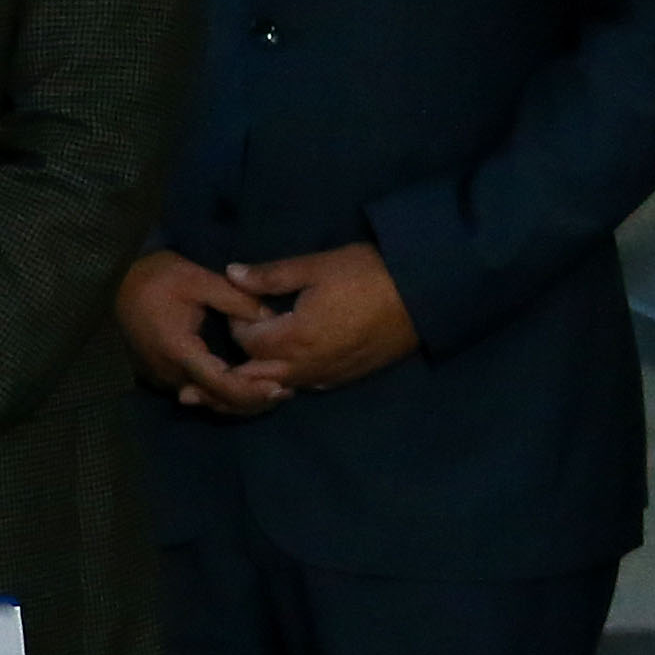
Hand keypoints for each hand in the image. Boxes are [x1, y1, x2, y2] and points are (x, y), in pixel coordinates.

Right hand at [116, 247, 285, 414]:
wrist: (114, 279)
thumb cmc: (156, 277)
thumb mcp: (199, 279)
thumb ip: (238, 299)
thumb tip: (274, 318)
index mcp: (179, 350)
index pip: (220, 383)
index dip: (251, 390)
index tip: (281, 387)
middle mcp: (169, 371)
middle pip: (216, 400)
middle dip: (251, 400)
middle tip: (286, 392)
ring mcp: (161, 376)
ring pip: (206, 400)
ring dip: (237, 399)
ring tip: (270, 390)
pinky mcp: (159, 374)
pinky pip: (194, 392)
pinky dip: (220, 393)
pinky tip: (242, 384)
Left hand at [227, 243, 418, 393]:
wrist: (427, 294)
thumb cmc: (369, 275)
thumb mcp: (316, 267)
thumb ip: (270, 276)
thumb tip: (231, 274)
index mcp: (295, 339)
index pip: (246, 342)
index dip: (236, 324)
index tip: (238, 307)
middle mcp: (308, 366)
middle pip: (256, 376)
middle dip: (237, 363)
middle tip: (227, 351)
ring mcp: (329, 376)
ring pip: (281, 386)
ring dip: (260, 376)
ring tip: (252, 359)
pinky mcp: (348, 378)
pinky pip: (307, 385)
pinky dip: (288, 380)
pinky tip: (286, 367)